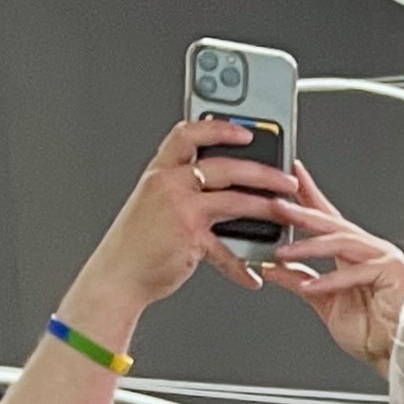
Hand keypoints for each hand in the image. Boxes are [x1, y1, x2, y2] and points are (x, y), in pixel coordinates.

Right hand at [59, 117, 305, 339]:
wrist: (117, 275)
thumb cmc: (135, 244)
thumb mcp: (152, 204)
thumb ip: (179, 190)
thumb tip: (217, 188)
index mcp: (159, 171)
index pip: (188, 134)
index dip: (219, 127)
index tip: (246, 130)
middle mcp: (168, 184)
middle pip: (225, 166)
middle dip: (262, 171)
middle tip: (286, 179)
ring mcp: (180, 209)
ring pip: (234, 201)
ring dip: (266, 208)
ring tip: (286, 213)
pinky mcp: (190, 237)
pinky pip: (226, 249)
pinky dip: (241, 266)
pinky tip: (253, 275)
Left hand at [258, 161, 403, 369]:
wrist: (396, 354)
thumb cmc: (372, 332)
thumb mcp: (322, 302)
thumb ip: (299, 282)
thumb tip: (271, 267)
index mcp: (353, 255)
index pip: (328, 219)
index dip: (309, 197)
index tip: (291, 179)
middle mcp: (369, 250)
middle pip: (332, 224)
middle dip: (303, 212)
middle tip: (277, 205)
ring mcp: (383, 257)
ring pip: (342, 242)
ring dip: (310, 246)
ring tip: (284, 251)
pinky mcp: (392, 271)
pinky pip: (356, 271)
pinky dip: (332, 280)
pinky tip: (312, 286)